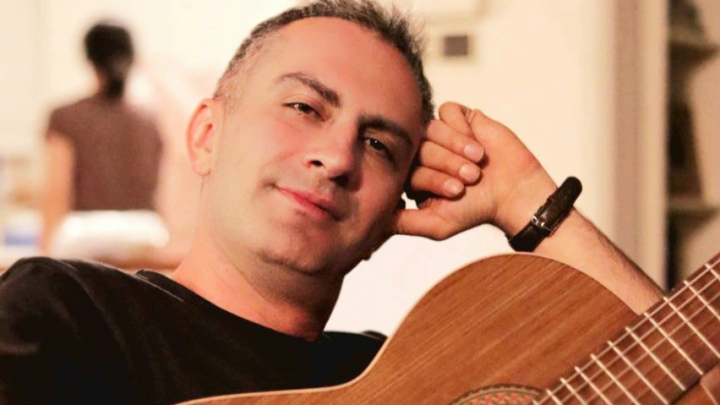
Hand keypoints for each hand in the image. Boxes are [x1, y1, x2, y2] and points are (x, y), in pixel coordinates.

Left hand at [394, 102, 556, 239]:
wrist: (514, 191)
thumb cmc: (476, 210)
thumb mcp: (436, 224)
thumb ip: (402, 222)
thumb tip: (373, 219)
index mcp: (414, 175)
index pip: (407, 168)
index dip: (432, 179)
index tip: (456, 192)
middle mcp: (423, 153)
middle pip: (419, 147)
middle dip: (447, 164)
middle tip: (470, 178)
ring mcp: (439, 134)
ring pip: (432, 128)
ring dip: (457, 147)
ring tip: (477, 163)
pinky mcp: (458, 117)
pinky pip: (448, 111)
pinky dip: (463, 128)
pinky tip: (477, 143)